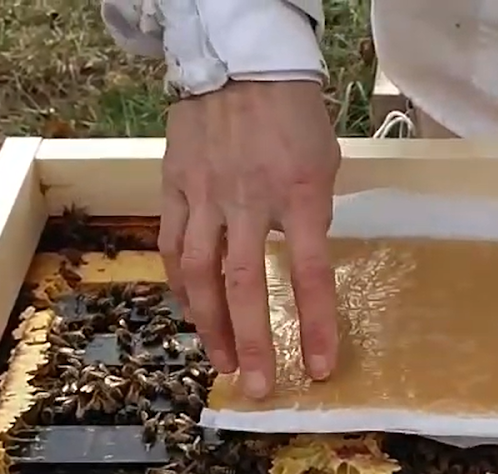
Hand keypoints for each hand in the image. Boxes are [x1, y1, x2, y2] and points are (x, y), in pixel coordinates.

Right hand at [161, 80, 340, 398]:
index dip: (316, 325)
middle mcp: (247, 199)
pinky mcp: (174, 186)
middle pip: (244, 285)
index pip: (310, 273)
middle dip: (252, 342)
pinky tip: (192, 312)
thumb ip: (313, 217)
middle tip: (257, 386)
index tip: (319, 367)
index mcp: (298, 193)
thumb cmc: (294, 116)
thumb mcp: (324, 164)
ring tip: (223, 361)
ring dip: (210, 326)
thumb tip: (303, 269)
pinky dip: (181, 286)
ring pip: (199, 273)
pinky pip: (173, 247)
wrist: (242, 62)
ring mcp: (204, 193)